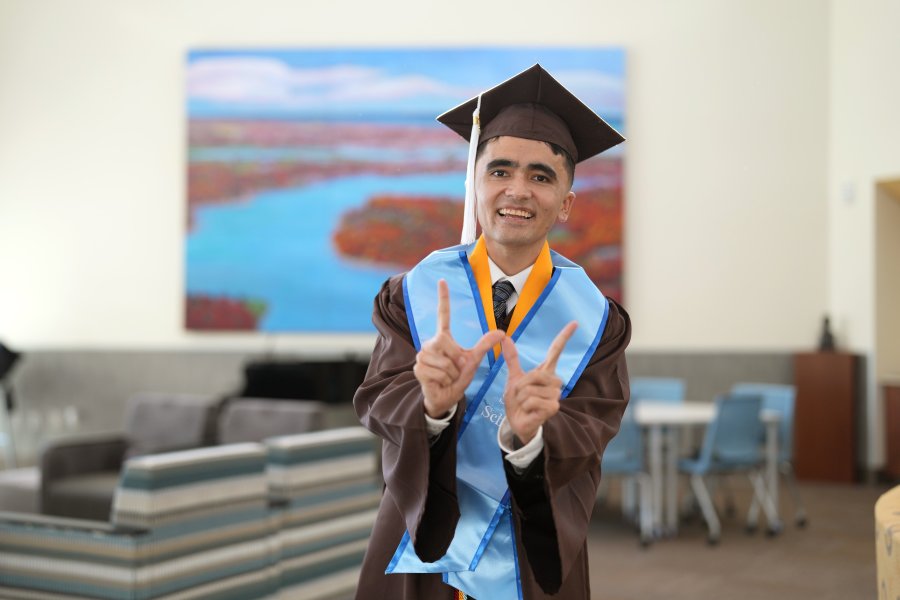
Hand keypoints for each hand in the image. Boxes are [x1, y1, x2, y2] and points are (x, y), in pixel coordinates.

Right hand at [414, 280, 504, 418]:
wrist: (445, 397)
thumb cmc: (457, 378)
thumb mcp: (473, 360)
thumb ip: (485, 346)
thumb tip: (502, 333)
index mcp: (443, 338)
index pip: (443, 315)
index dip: (443, 298)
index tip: (442, 280)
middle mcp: (430, 343)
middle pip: (447, 344)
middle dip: (457, 361)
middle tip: (455, 370)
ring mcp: (422, 355)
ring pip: (444, 361)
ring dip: (452, 373)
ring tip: (447, 377)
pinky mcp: (418, 368)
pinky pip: (438, 371)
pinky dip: (445, 380)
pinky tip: (439, 382)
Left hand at [500, 321, 577, 444]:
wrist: (518, 422)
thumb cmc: (518, 402)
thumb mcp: (513, 379)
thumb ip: (512, 359)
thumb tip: (505, 337)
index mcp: (545, 372)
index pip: (556, 350)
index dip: (564, 336)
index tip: (575, 322)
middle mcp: (554, 382)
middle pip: (535, 375)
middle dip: (521, 386)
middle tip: (521, 396)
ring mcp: (555, 395)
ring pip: (531, 389)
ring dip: (521, 398)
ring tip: (525, 404)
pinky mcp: (553, 408)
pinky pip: (533, 401)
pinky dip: (525, 407)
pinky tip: (529, 411)